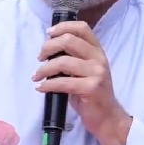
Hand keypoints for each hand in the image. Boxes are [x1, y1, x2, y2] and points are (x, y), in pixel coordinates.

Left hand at [32, 21, 130, 144]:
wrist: (107, 117)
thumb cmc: (91, 94)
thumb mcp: (85, 71)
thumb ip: (73, 58)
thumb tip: (48, 50)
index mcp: (97, 51)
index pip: (82, 28)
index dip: (63, 27)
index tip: (48, 34)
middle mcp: (99, 58)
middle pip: (69, 41)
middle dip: (48, 47)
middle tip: (39, 57)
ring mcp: (97, 73)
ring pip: (63, 62)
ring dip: (44, 69)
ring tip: (36, 76)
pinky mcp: (91, 88)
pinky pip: (63, 82)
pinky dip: (47, 84)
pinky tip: (41, 87)